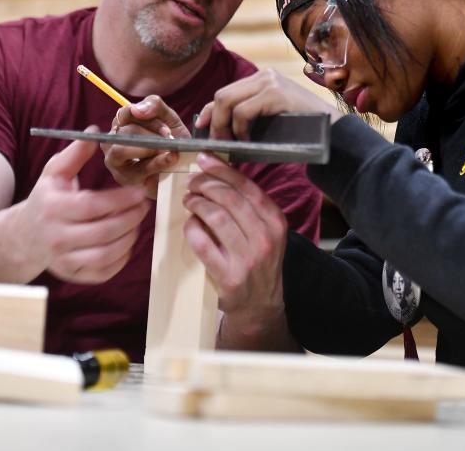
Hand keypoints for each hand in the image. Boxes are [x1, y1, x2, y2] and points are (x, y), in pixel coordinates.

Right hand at [16, 126, 150, 283]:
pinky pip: (104, 272)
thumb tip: (95, 132)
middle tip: (144, 206)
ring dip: (129, 238)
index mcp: (53, 209)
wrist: (24, 236)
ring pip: (106, 255)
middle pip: (104, 232)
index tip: (139, 192)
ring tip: (137, 222)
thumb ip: (75, 153)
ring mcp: (64, 260)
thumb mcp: (55, 173)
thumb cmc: (46, 199)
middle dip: (131, 219)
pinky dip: (121, 259)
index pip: (93, 206)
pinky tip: (126, 241)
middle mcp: (56, 238)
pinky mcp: (72, 275)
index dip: (121, 199)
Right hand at [102, 95, 190, 198]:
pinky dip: (155, 168)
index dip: (147, 120)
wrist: (183, 165)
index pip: (125, 114)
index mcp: (121, 124)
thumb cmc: (170, 137)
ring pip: (121, 153)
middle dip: (150, 137)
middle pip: (123, 134)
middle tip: (170, 142)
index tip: (167, 130)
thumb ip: (155, 105)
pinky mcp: (125, 181)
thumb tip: (137, 109)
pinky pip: (135, 173)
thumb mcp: (167, 117)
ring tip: (171, 155)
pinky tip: (169, 165)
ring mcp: (115, 164)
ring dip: (149, 153)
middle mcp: (112, 143)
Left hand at [182, 152, 288, 337]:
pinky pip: (203, 243)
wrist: (260, 304)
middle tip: (192, 182)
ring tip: (188, 200)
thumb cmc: (258, 260)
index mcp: (275, 222)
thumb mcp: (265, 231)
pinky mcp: (229, 276)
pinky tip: (190, 223)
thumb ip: (248, 206)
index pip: (247, 187)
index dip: (222, 169)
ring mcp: (248, 259)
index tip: (204, 159)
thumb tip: (217, 173)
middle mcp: (265, 238)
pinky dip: (192, 228)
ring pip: (216, 217)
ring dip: (197, 203)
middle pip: (230, 198)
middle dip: (205, 184)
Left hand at [196, 68, 341, 139]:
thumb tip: (215, 130)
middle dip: (214, 122)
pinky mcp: (275, 93)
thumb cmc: (301, 133)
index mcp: (263, 80)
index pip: (225, 92)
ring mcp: (270, 81)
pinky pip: (243, 111)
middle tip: (217, 144)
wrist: (333, 133)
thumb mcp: (268, 123)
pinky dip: (239, 129)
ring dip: (224, 127)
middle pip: (222, 95)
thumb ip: (246, 121)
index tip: (201, 131)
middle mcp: (265, 75)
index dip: (209, 112)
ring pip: (227, 100)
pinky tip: (248, 142)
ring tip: (230, 145)